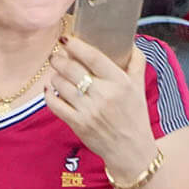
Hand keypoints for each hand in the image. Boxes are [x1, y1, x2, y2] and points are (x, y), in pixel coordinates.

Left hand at [45, 36, 156, 175]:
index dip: (76, 45)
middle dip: (59, 59)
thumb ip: (136, 61)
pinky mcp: (78, 124)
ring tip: (56, 72)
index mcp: (120, 82)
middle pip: (72, 69)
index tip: (66, 39)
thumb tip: (129, 41)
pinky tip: (50, 88)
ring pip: (62, 85)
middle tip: (56, 56)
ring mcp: (89, 110)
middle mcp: (104, 95)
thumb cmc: (134, 114)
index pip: (93, 57)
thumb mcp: (139, 86)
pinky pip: (55, 104)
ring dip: (55, 76)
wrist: (130, 149)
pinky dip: (49, 94)